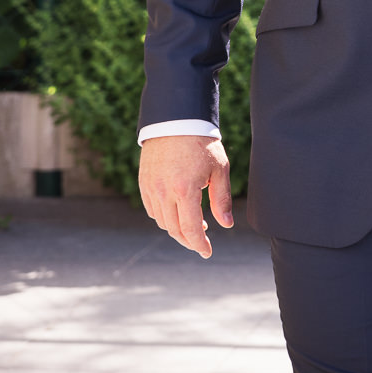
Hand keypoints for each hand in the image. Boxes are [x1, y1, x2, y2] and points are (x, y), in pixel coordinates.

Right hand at [139, 135, 232, 258]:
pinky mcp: (144, 183)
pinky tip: (177, 213)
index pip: (191, 229)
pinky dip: (164, 217)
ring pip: (162, 221)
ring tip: (194, 224)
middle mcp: (164, 192)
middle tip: (202, 242)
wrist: (176, 120)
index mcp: (185, 190)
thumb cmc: (202, 143)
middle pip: (175, 229)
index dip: (199, 245)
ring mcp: (151, 188)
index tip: (207, 252)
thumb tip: (226, 224)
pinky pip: (152, 210)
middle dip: (189, 240)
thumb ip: (222, 199)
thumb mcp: (219, 169)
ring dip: (177, 229)